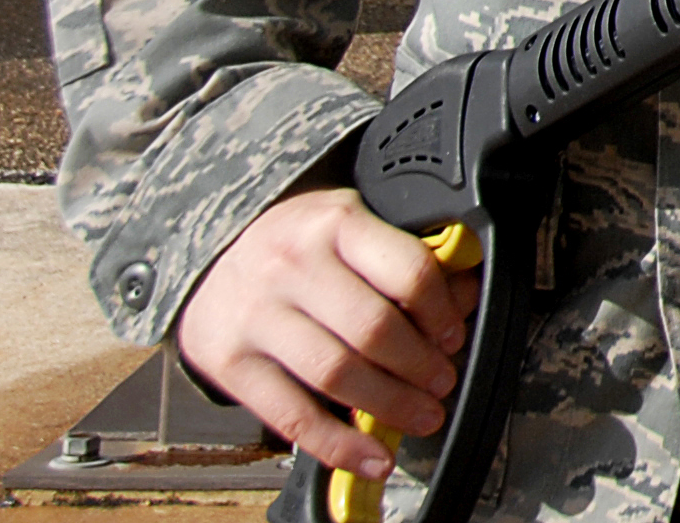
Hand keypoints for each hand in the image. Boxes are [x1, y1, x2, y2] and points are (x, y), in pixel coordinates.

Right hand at [174, 185, 468, 481]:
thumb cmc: (300, 243)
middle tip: (442, 382)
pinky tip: (370, 456)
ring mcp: (256, 315)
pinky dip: (337, 444)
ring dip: (390, 404)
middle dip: (420, 366)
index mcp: (336, 223)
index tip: (454, 336)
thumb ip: (406, 260)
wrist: (215, 255)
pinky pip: (291, 415)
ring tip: (420, 414)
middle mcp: (292, 266)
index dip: (441, 312)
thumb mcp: (353, 227)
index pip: (407, 271)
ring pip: (336, 373)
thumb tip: (463, 299)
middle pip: (373, 329)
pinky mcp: (228, 362)